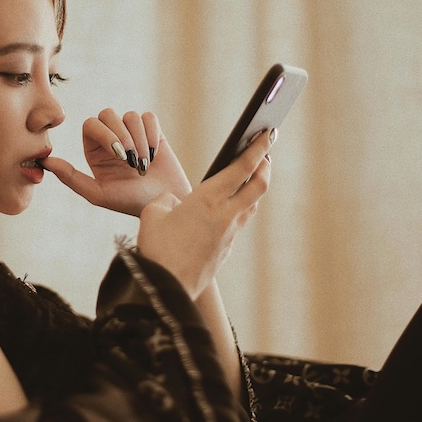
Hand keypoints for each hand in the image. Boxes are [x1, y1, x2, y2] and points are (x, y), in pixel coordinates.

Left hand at [42, 108, 190, 215]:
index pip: (90, 124)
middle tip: (132, 161)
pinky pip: (148, 117)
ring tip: (144, 164)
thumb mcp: (98, 194)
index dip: (104, 134)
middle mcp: (111, 138)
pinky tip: (154, 155)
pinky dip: (152, 135)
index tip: (119, 155)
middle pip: (108, 114)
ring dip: (139, 141)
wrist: (163, 204)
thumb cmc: (130, 202)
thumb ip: (71, 177)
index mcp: (94, 150)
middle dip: (122, 135)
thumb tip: (45, 161)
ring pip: (130, 116)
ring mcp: (132, 133)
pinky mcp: (152, 131)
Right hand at [137, 130, 275, 297]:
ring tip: (250, 178)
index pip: (243, 166)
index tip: (269, 133)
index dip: (259, 147)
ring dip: (254, 188)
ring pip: (251, 205)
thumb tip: (174, 203)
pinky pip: (237, 223)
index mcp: (209, 199)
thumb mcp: (152, 214)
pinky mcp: (225, 250)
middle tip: (266, 154)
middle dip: (265, 166)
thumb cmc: (156, 250)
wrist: (166, 288)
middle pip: (260, 185)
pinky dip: (239, 210)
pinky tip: (227, 210)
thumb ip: (166, 201)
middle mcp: (226, 215)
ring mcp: (229, 234)